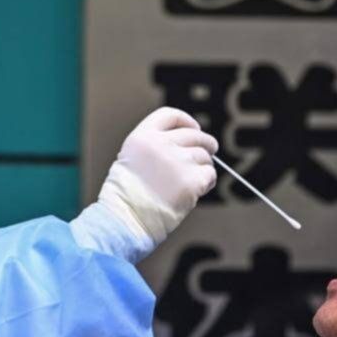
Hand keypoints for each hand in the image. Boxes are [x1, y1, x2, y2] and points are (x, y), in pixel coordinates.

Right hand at [97, 107, 218, 246]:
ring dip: (203, 166)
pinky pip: (209, 174)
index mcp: (142, 136)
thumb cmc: (127, 197)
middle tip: (210, 151)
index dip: (187, 121)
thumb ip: (155, 146)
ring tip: (193, 181)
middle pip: (194, 135)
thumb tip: (187, 144)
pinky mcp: (190, 181)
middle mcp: (160, 144)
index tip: (195, 129)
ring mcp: (177, 161)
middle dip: (205, 143)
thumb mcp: (132, 159)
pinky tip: (196, 191)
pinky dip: (207, 182)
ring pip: (204, 156)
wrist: (125, 220)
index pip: (171, 115)